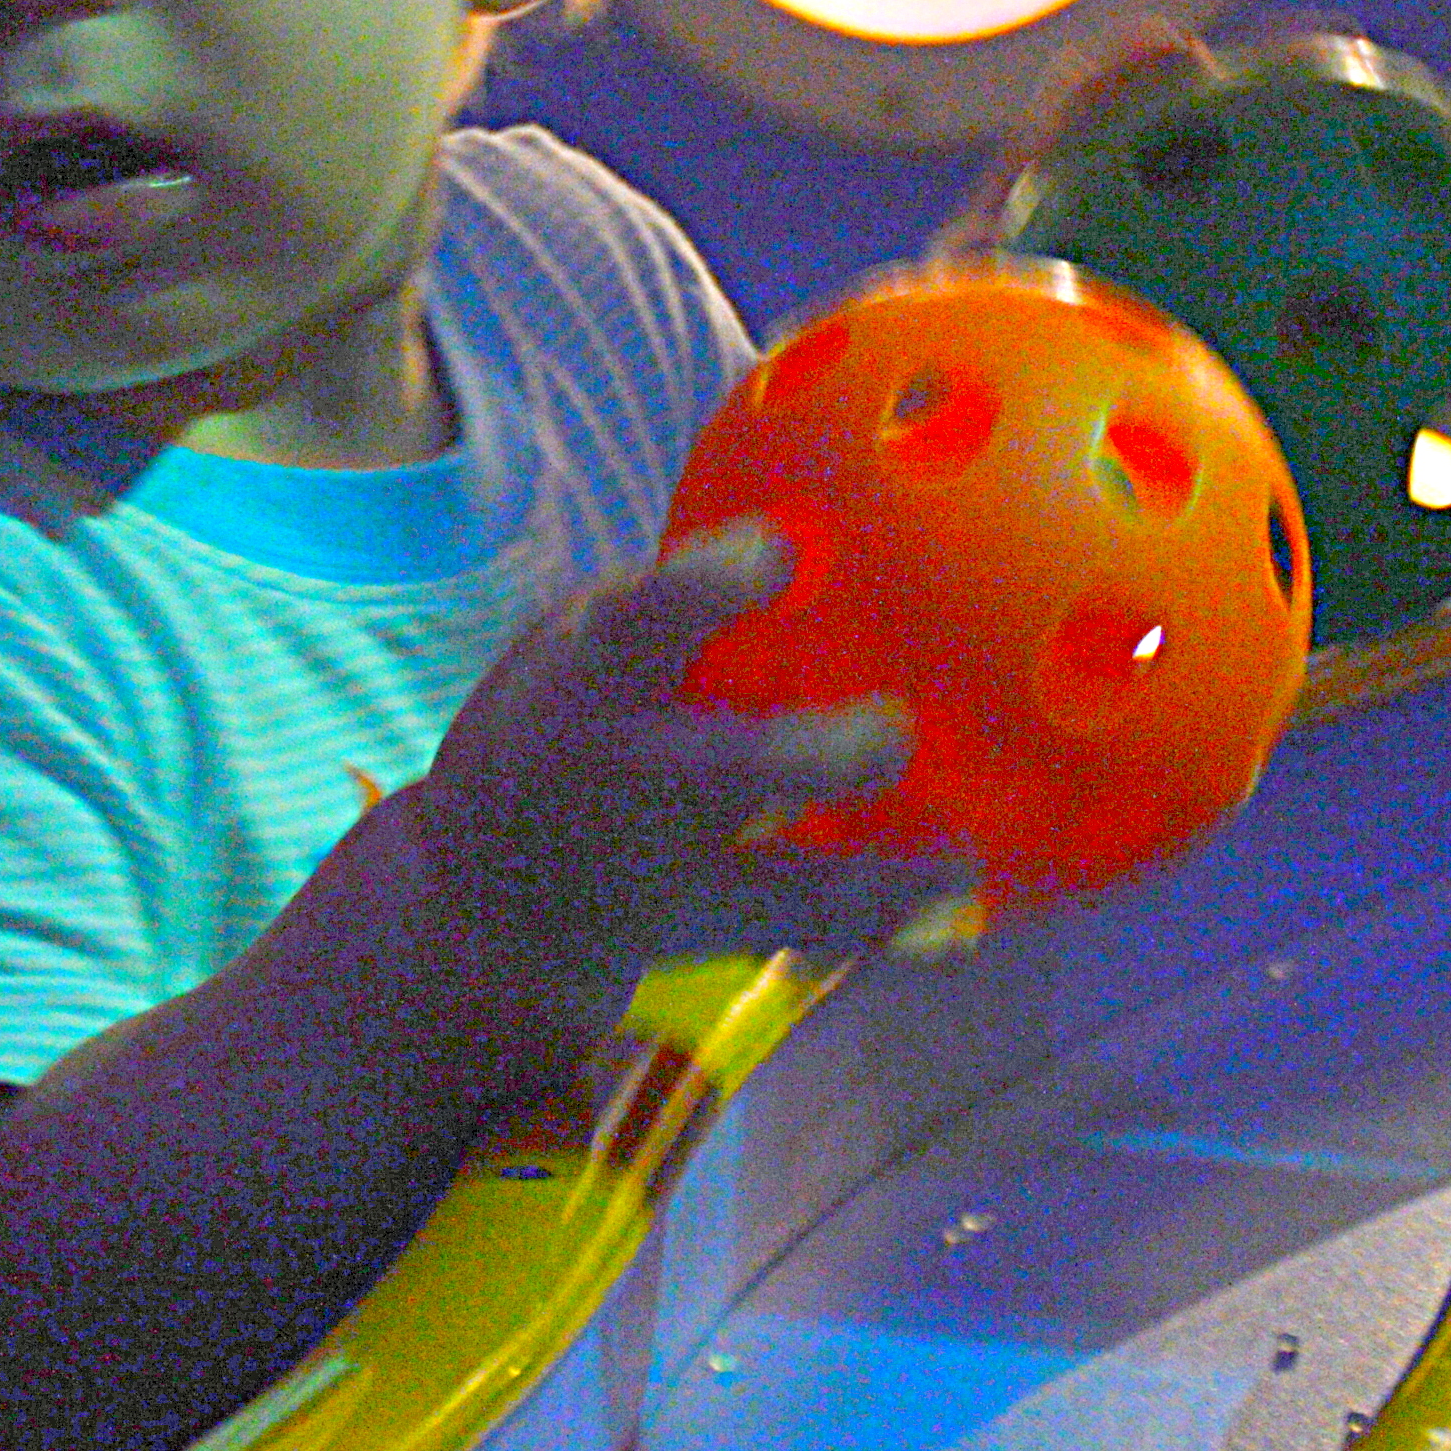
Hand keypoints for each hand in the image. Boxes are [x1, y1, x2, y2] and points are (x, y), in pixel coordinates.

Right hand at [399, 521, 983, 1041]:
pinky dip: (890, 928)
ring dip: (883, 882)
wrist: (489, 888)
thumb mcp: (586, 641)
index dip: (706, 586)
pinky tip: (958, 912)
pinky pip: (810, 939)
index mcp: (588, 677)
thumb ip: (685, 600)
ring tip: (961, 862)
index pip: (637, 619)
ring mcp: (666, 875)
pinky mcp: (710, 938)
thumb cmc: (570, 714)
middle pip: (723, 774)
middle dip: (815, 757)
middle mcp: (627, 777)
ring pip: (785, 890)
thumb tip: (842, 511)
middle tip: (894, 733)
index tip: (779, 551)